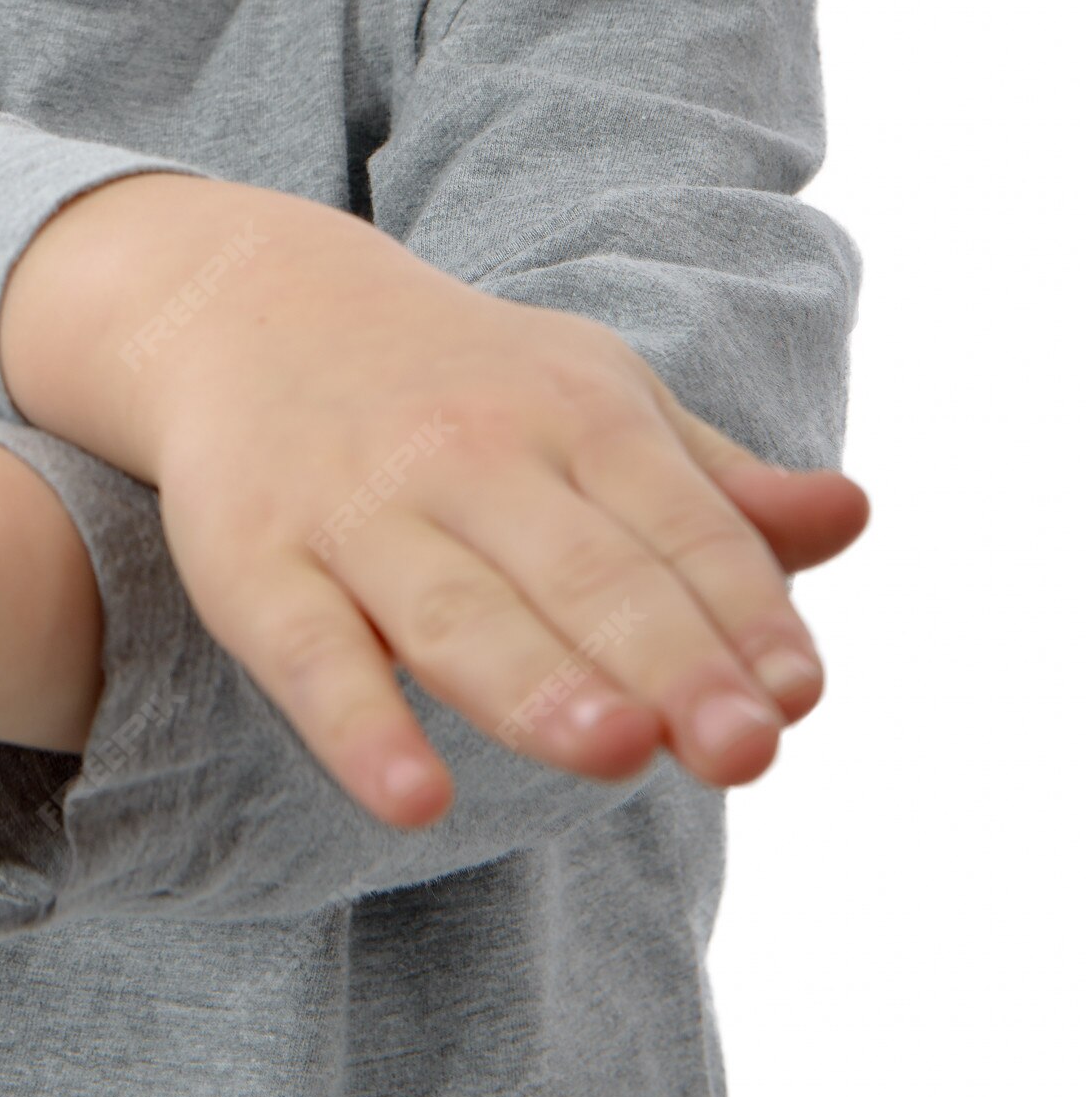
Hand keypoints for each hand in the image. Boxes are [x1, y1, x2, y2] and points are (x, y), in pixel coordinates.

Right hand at [0, 177, 870, 831]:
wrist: (246, 301)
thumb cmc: (460, 382)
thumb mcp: (594, 401)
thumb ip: (715, 486)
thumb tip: (851, 517)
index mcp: (572, 410)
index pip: (677, 521)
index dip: (741, 608)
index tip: (797, 695)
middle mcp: (468, 452)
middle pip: (581, 571)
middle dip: (666, 656)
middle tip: (744, 748)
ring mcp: (356, 509)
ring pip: (454, 610)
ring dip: (535, 681)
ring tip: (615, 749)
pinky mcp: (255, 563)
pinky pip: (307, 654)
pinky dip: (357, 725)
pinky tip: (411, 795)